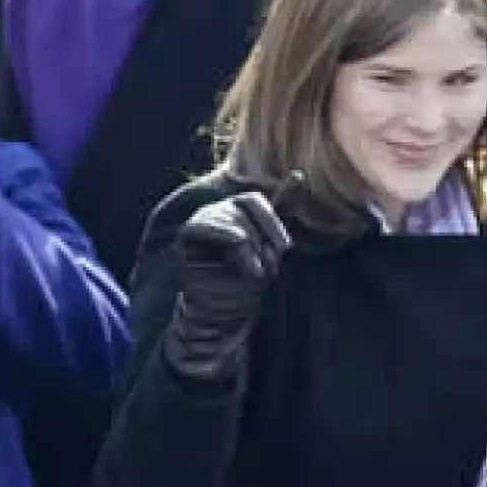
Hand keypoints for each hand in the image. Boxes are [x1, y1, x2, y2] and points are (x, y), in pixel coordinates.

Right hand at [162, 174, 303, 380]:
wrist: (223, 313)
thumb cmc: (246, 282)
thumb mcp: (270, 249)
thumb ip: (278, 215)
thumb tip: (298, 173)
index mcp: (237, 212)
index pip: (254, 200)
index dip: (272, 220)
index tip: (285, 247)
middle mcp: (218, 212)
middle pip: (244, 204)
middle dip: (264, 233)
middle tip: (271, 263)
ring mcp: (201, 223)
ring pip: (230, 218)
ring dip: (248, 245)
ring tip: (252, 270)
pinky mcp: (187, 239)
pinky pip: (203, 226)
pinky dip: (223, 234)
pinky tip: (237, 245)